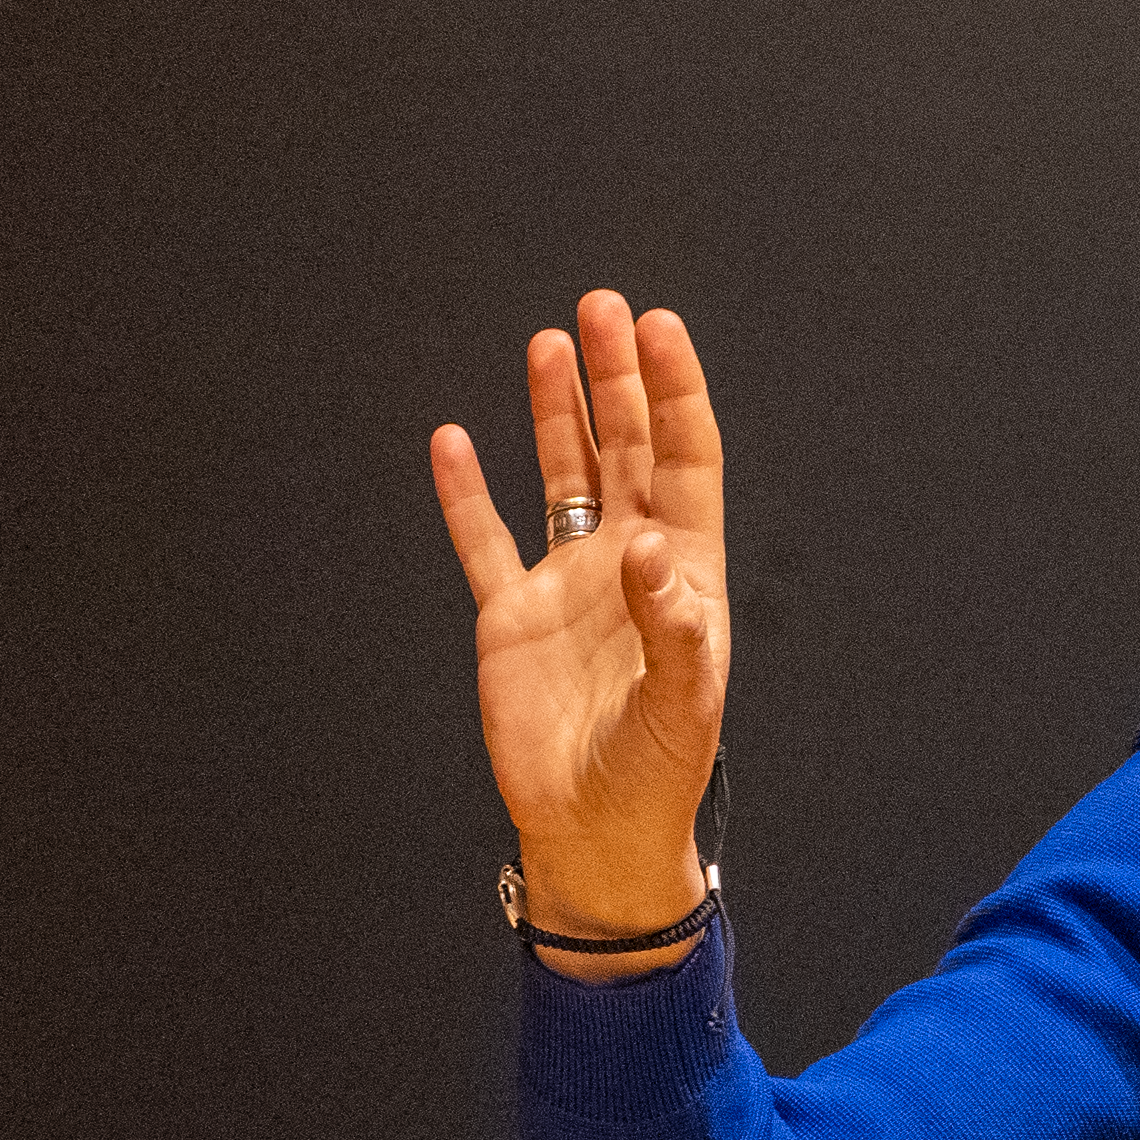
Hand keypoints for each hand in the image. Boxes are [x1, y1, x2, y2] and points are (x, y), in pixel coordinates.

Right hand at [428, 294, 730, 976]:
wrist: (595, 832)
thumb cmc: (657, 771)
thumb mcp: (683, 699)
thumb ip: (672, 622)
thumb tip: (649, 545)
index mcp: (684, 572)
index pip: (685, 459)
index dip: (675, 392)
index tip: (658, 329)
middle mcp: (629, 564)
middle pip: (627, 449)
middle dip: (617, 378)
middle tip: (603, 307)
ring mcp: (568, 584)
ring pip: (563, 476)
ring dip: (559, 412)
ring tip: (551, 342)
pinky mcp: (512, 617)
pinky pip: (485, 538)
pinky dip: (467, 491)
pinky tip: (454, 437)